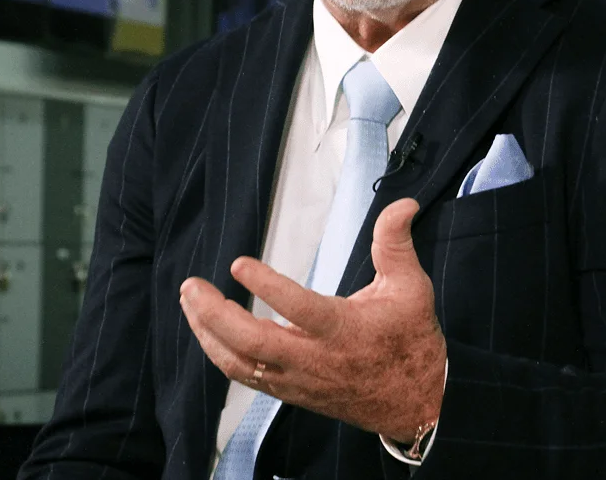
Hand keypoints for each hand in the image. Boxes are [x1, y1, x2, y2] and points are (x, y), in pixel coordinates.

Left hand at [180, 198, 446, 442]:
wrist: (414, 402)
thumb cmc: (410, 339)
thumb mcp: (411, 286)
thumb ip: (396, 243)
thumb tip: (403, 203)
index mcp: (342, 330)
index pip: (298, 309)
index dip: (266, 286)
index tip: (238, 263)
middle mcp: (314, 359)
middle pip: (253, 343)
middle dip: (215, 315)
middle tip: (192, 286)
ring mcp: (298, 379)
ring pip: (241, 364)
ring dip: (208, 334)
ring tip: (191, 302)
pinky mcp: (291, 392)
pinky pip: (246, 377)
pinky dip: (221, 353)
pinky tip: (208, 331)